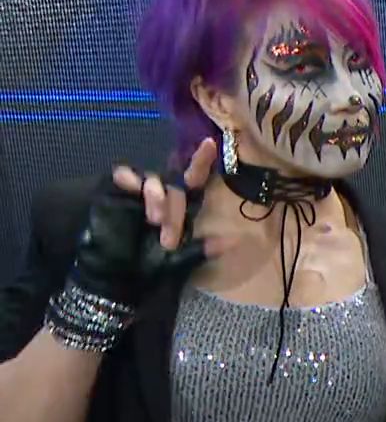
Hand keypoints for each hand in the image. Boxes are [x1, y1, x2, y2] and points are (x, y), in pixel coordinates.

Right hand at [74, 140, 225, 304]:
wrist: (114, 277)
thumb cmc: (148, 268)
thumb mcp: (178, 261)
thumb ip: (202, 250)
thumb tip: (235, 240)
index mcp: (180, 208)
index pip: (194, 180)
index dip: (201, 162)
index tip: (210, 144)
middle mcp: (162, 195)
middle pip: (177, 184)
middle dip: (175, 209)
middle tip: (167, 238)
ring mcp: (138, 192)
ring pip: (155, 180)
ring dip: (158, 198)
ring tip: (154, 220)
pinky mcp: (115, 192)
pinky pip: (124, 174)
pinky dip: (130, 178)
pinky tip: (130, 184)